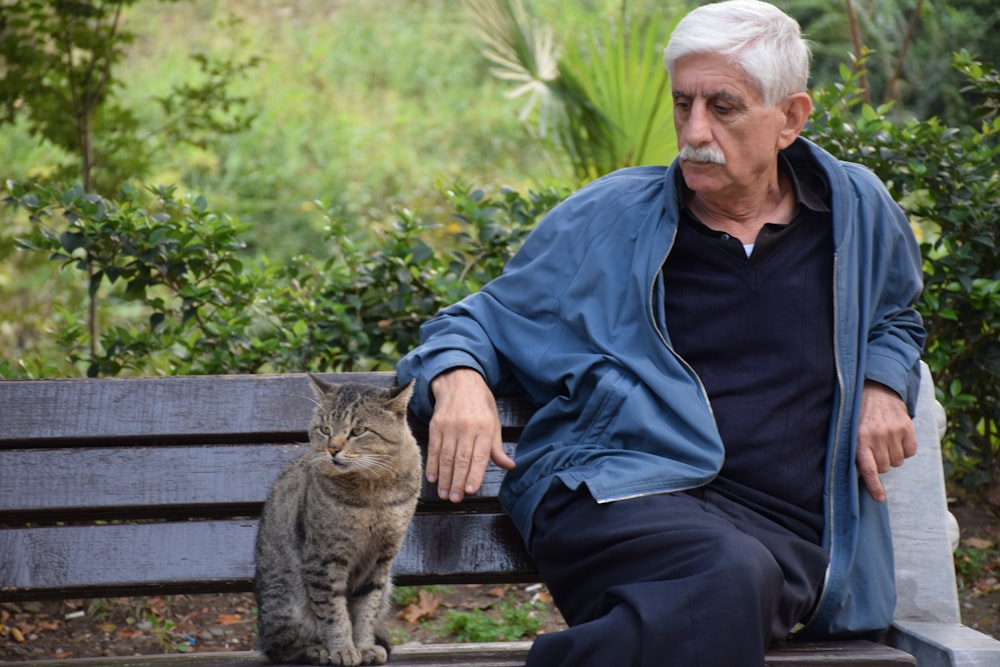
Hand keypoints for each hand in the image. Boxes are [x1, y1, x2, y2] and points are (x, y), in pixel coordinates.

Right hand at [428, 368, 515, 502]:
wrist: (459, 379)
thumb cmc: (480, 402)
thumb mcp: (494, 420)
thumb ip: (498, 446)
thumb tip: (509, 466)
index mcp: (485, 428)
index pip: (479, 456)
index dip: (474, 475)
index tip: (471, 491)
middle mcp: (467, 427)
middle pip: (461, 459)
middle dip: (458, 482)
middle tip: (455, 499)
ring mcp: (449, 426)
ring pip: (446, 457)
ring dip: (444, 477)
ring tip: (444, 494)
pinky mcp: (436, 425)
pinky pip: (433, 448)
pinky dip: (431, 464)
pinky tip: (431, 477)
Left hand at [856, 381, 916, 502]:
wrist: (877, 389)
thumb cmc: (860, 414)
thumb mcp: (851, 431)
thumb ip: (856, 453)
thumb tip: (860, 477)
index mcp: (859, 439)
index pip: (868, 468)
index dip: (874, 486)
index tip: (880, 499)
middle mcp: (877, 436)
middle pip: (886, 468)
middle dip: (881, 463)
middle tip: (875, 449)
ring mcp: (893, 431)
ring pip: (898, 461)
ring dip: (892, 456)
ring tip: (885, 440)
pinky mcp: (907, 427)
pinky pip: (911, 452)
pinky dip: (905, 449)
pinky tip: (897, 437)